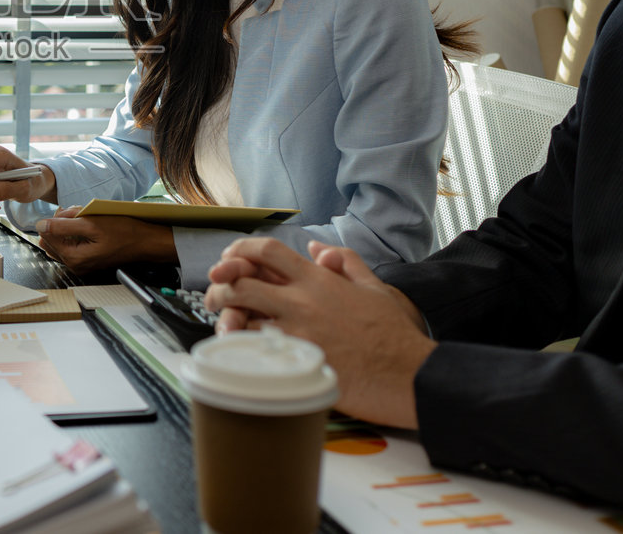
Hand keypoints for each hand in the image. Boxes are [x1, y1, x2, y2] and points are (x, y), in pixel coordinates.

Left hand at [34, 207, 175, 273]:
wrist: (144, 242)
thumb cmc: (123, 232)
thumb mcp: (91, 223)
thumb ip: (63, 225)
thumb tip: (40, 225)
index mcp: (73, 258)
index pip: (47, 236)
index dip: (55, 219)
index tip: (70, 210)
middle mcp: (74, 265)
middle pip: (51, 239)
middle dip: (61, 222)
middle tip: (78, 212)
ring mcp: (81, 264)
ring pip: (61, 241)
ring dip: (68, 226)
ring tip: (85, 217)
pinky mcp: (87, 260)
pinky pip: (71, 244)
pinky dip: (75, 232)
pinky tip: (88, 225)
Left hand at [204, 238, 433, 428]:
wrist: (409, 374)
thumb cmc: (393, 334)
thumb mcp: (374, 287)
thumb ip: (345, 262)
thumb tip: (318, 247)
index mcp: (318, 280)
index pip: (266, 251)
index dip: (238, 251)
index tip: (227, 260)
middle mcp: (302, 301)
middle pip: (242, 283)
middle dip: (219, 286)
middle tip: (214, 295)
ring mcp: (297, 333)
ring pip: (242, 318)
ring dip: (226, 319)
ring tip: (222, 324)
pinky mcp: (297, 362)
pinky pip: (256, 350)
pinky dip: (243, 347)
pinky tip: (239, 350)